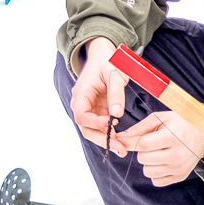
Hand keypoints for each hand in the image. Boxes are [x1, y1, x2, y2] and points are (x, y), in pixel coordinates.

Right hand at [70, 37, 127, 155]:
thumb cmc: (108, 61)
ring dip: (106, 140)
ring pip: (93, 130)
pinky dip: (110, 135)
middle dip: (101, 139)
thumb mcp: (115, 74)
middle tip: (119, 148)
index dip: (95, 123)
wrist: (104, 54)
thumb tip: (116, 115)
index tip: (111, 125)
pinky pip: (101, 126)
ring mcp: (90, 109)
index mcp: (81, 94)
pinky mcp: (98, 111)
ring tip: (122, 149)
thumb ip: (116, 93)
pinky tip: (122, 141)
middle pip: (86, 128)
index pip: (82, 115)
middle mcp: (82, 104)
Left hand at [117, 111, 203, 185]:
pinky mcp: (180, 176)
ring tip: (158, 152)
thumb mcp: (161, 118)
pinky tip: (163, 162)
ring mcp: (179, 168)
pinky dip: (155, 172)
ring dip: (148, 162)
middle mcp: (177, 155)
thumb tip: (120, 138)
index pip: (142, 145)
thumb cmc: (180, 123)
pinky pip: (156, 181)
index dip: (130, 143)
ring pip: (148, 171)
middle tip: (152, 144)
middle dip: (143, 151)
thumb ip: (139, 128)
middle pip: (143, 159)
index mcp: (172, 137)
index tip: (124, 141)